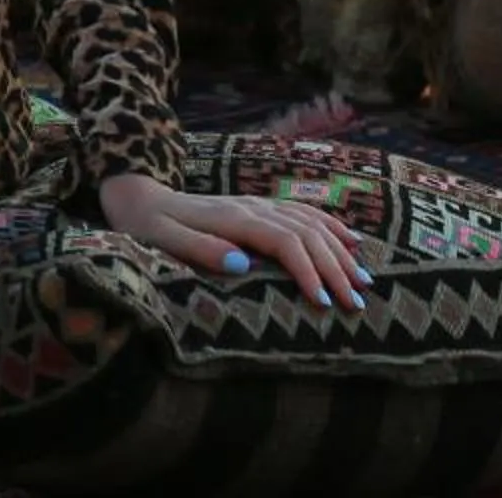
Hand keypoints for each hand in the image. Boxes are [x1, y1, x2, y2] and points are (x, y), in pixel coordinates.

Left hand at [96, 171, 374, 311]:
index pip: (284, 241)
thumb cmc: (147, 224)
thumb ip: (200, 249)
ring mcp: (257, 205)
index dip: (308, 270)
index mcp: (232, 218)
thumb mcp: (162, 238)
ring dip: (340, 252)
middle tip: (357, 304)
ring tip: (365, 282)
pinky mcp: (258, 207)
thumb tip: (242, 265)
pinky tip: (352, 242)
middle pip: (306, 234)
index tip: (324, 303)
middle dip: (335, 269)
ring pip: (311, 224)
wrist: (137, 196)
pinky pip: (303, 212)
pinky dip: (331, 226)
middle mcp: (251, 207)